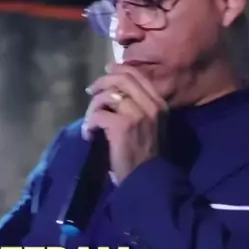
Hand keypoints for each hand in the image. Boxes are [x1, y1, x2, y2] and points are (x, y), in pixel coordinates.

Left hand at [83, 64, 166, 183]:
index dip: (118, 69)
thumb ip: (139, 106)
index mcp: (159, 103)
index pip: (137, 74)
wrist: (147, 179)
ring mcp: (137, 114)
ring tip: (90, 122)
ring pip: (107, 95)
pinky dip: (89, 124)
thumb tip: (116, 89)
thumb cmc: (146, 155)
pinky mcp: (122, 126)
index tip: (106, 71)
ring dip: (93, 107)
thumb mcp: (150, 125)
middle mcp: (151, 105)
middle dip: (102, 82)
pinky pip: (98, 115)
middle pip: (122, 79)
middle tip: (90, 90)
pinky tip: (89, 135)